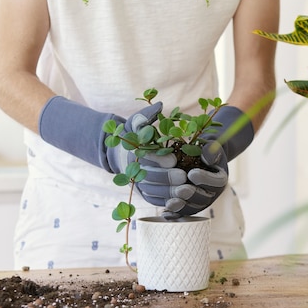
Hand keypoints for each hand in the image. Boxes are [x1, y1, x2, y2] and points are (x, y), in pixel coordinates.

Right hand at [38, 97, 186, 196]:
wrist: (123, 154)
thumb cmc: (135, 134)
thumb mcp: (137, 122)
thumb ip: (146, 115)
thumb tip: (159, 104)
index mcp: (131, 152)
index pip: (144, 156)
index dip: (158, 158)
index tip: (174, 159)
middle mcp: (132, 169)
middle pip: (148, 177)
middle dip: (166, 177)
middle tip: (183, 177)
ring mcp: (136, 183)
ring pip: (151, 191)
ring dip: (168, 193)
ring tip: (185, 190)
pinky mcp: (142, 193)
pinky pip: (153, 200)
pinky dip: (165, 203)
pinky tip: (180, 201)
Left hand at [159, 142, 228, 217]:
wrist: (199, 157)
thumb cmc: (204, 149)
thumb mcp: (210, 146)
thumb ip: (210, 150)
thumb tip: (206, 157)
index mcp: (220, 179)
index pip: (216, 182)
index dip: (204, 179)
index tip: (192, 173)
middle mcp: (211, 193)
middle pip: (203, 198)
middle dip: (191, 195)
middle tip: (180, 190)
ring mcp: (199, 201)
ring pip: (191, 208)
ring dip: (181, 206)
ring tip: (170, 203)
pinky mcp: (187, 205)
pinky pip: (181, 212)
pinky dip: (173, 213)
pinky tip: (165, 213)